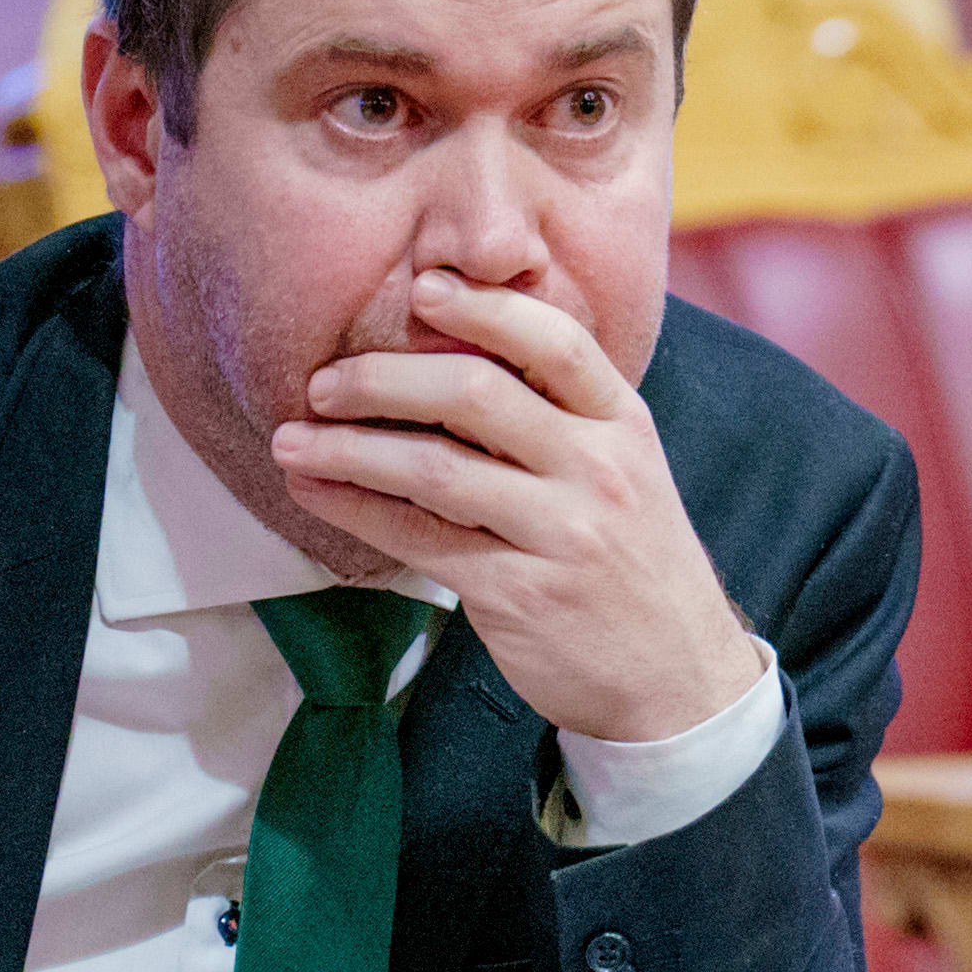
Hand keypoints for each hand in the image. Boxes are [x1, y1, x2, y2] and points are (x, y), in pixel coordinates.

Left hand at [271, 273, 766, 747]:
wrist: (681, 682)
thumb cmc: (633, 567)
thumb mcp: (627, 475)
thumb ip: (561, 421)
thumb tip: (448, 362)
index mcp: (624, 426)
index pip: (555, 342)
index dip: (484, 308)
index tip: (421, 289)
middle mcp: (599, 471)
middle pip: (476, 395)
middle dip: (382, 379)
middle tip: (323, 383)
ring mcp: (563, 534)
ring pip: (435, 469)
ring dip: (347, 449)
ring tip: (291, 440)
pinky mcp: (522, 595)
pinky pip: (420, 539)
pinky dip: (357, 510)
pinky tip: (317, 494)